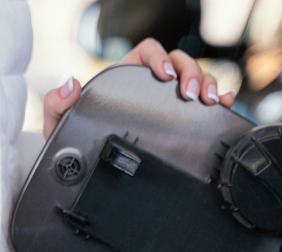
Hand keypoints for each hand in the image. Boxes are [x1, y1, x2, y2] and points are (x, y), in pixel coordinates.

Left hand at [42, 38, 234, 139]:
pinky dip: (218, 101)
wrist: (85, 170)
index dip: (160, 58)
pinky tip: (223, 108)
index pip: (148, 52)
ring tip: (211, 103)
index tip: (165, 77)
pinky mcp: (180, 122)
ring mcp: (168, 103)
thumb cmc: (74, 142)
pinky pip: (203, 105)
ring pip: (195, 80)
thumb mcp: (60, 124)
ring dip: (208, 85)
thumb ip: (58, 103)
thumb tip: (71, 84)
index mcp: (125, 77)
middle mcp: (149, 86)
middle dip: (192, 73)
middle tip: (195, 95)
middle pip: (179, 63)